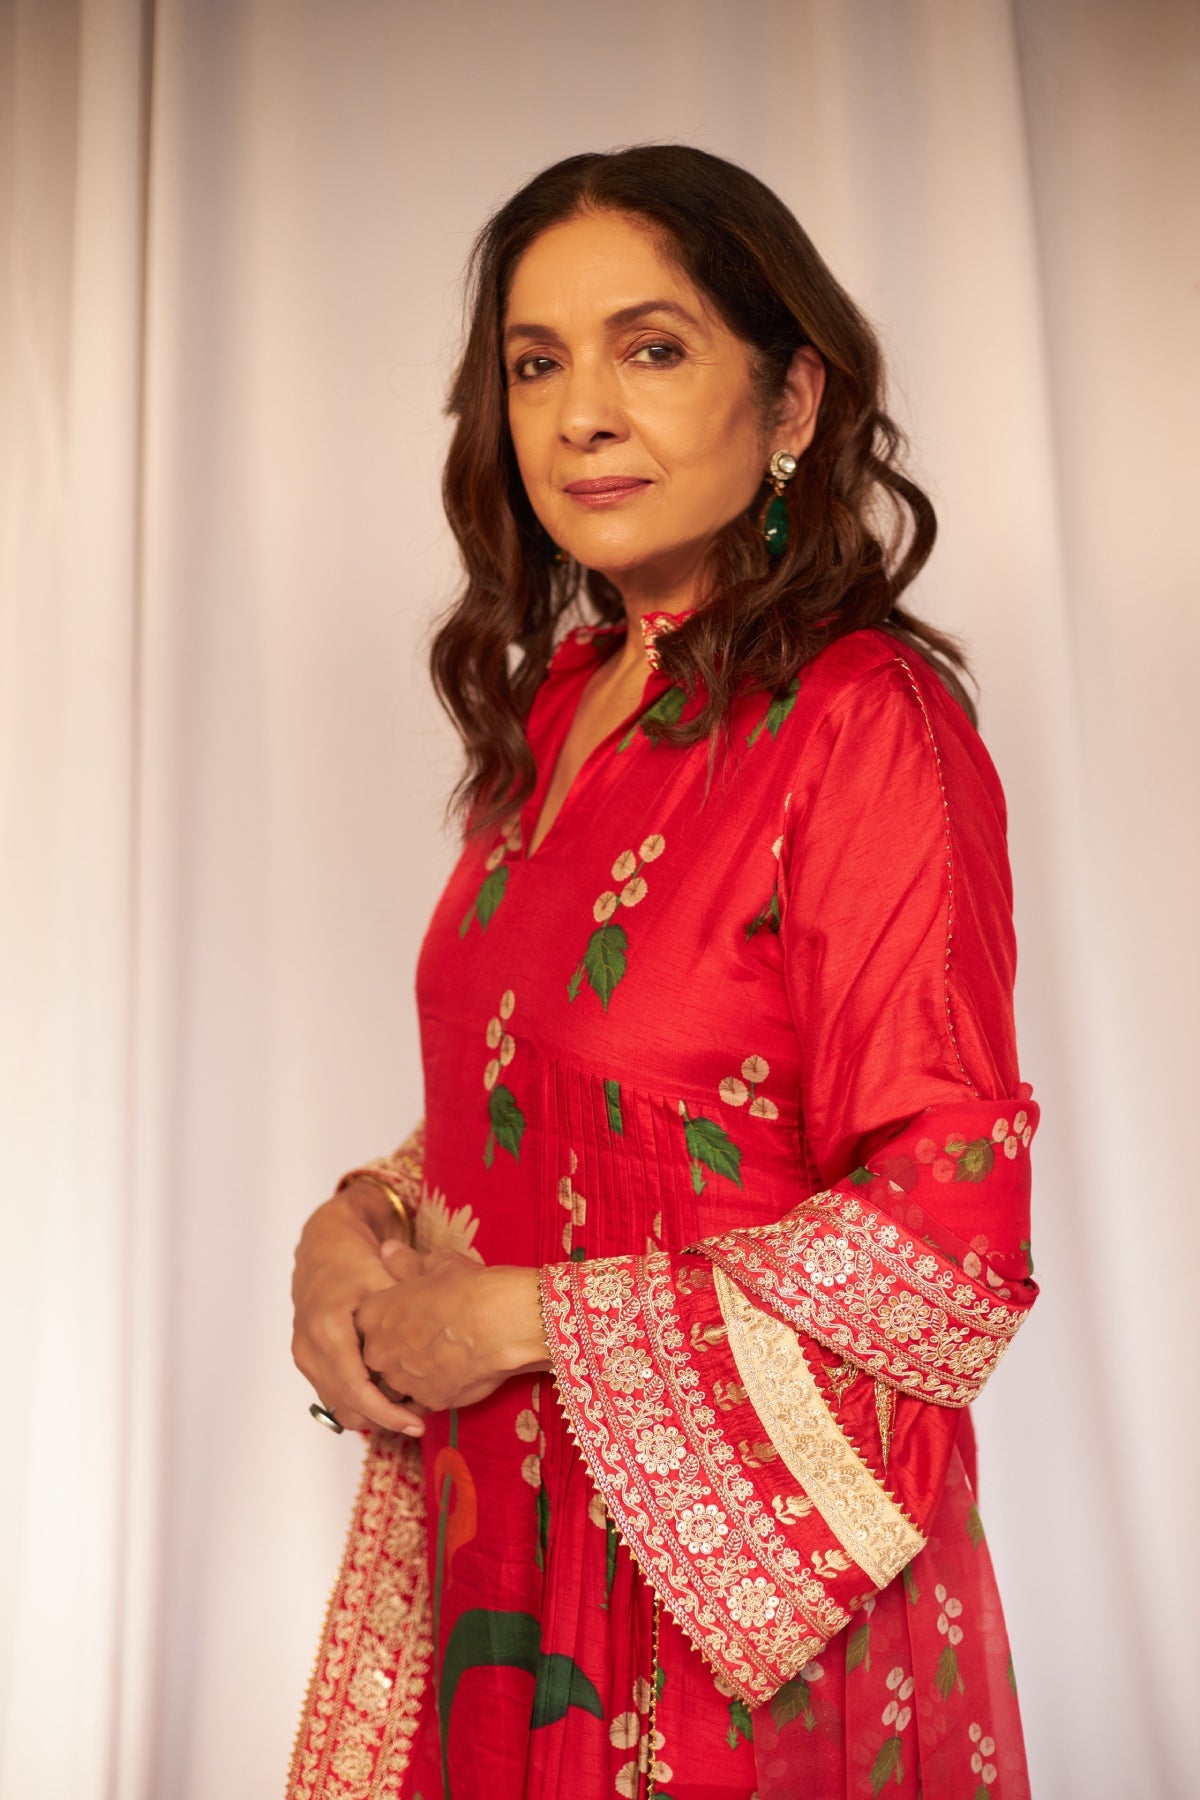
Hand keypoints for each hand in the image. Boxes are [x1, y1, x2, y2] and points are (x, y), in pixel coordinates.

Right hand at [291, 1183, 428, 1435]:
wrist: (323, 1246)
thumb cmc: (356, 1258)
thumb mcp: (384, 1277)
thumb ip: (403, 1311)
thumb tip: (436, 1344)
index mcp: (328, 1329)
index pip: (357, 1390)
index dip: (388, 1414)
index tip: (417, 1424)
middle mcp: (309, 1347)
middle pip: (347, 1406)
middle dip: (384, 1418)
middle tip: (421, 1416)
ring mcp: (305, 1356)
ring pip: (339, 1406)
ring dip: (372, 1412)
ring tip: (409, 1405)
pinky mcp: (308, 1360)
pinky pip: (334, 1395)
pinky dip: (360, 1400)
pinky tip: (389, 1391)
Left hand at [355, 1243, 549, 1412]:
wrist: (501, 1323)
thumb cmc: (468, 1287)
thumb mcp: (434, 1264)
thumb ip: (405, 1262)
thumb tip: (388, 1250)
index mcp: (372, 1315)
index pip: (369, 1322)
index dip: (393, 1318)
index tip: (413, 1313)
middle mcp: (379, 1352)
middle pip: (381, 1355)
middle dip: (401, 1349)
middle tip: (432, 1335)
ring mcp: (403, 1381)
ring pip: (403, 1381)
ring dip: (419, 1372)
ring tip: (448, 1354)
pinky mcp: (430, 1402)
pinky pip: (429, 1398)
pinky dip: (440, 1388)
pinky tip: (461, 1371)